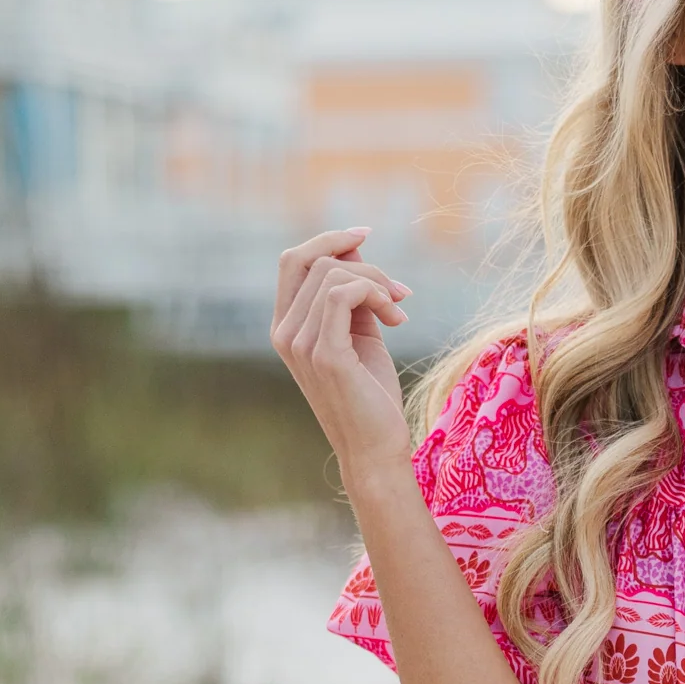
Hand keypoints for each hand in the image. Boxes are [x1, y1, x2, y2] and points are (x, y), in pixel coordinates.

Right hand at [272, 228, 412, 487]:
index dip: (328, 239)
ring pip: (333, 274)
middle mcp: (284, 333)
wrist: (377, 449)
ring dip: (377, 283)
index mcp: (286, 326)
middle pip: (313, 259)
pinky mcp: (323, 354)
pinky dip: (374, 294)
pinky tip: (396, 318)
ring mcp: (300, 344)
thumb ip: (351, 293)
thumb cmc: (371, 396)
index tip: (366, 234)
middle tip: (398, 290)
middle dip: (362, 262)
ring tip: (400, 312)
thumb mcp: (359, 333)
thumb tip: (354, 248)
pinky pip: (342, 293)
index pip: (294, 260)